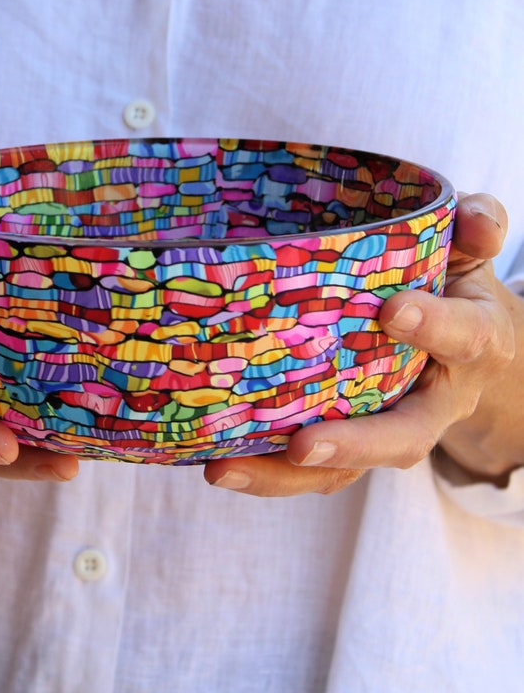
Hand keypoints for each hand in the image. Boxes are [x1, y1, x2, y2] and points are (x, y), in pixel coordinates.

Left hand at [203, 193, 519, 496]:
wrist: (471, 355)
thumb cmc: (458, 290)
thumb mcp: (471, 252)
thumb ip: (477, 227)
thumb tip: (475, 217)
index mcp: (472, 343)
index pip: (463, 336)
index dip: (434, 325)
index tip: (394, 310)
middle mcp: (434, 403)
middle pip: (403, 437)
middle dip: (354, 444)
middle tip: (304, 444)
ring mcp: (390, 431)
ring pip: (348, 469)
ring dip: (286, 475)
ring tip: (226, 468)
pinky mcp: (351, 444)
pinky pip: (314, 471)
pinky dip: (266, 472)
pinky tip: (215, 462)